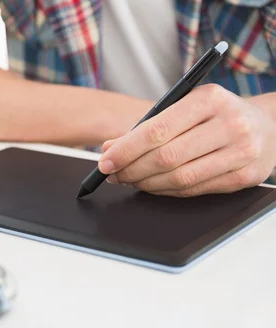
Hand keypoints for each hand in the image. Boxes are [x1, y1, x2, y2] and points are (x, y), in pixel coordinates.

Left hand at [98, 84, 275, 196]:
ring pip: (179, 178)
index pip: (157, 129)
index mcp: (210, 99)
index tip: (105, 161)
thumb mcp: (186, 107)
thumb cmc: (217, 114)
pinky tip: (152, 185)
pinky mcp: (244, 177)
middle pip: (166, 157)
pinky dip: (165, 190)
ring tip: (129, 179)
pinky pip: (194, 190)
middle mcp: (229, 124)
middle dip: (131, 169)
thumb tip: (109, 148)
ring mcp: (240, 153)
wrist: (269, 126)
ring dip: (145, 183)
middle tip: (113, 174)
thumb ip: (149, 125)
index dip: (126, 149)